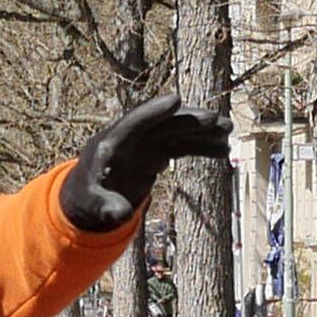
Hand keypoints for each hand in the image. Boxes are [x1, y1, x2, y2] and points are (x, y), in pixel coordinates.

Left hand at [60, 97, 229, 231]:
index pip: (133, 122)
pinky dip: (200, 146)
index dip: (154, 112)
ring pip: (176, 131)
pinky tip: (222, 150)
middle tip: (217, 120)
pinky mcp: (155, 151)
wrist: (88, 196)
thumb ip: (105, 208)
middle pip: (161, 124)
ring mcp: (144, 142)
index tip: (177, 100)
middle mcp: (130, 138)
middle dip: (189, 120)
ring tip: (229, 131)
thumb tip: (118, 216)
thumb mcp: (92, 206)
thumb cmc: (87, 199)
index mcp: (110, 144)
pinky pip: (181, 145)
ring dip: (202, 130)